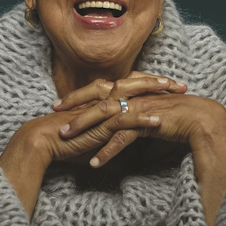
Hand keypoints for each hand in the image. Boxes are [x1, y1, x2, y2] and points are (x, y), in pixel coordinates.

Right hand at [0, 76, 179, 217]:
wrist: (44, 141)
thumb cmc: (65, 139)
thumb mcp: (92, 133)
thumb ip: (108, 132)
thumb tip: (123, 142)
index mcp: (102, 96)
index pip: (131, 84)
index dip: (151, 83)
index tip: (171, 85)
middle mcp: (103, 97)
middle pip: (136, 83)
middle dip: (160, 83)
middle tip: (182, 84)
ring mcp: (102, 108)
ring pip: (133, 96)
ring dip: (156, 94)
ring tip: (177, 94)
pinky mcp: (99, 123)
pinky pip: (124, 119)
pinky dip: (143, 119)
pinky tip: (159, 121)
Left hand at [59, 87, 225, 225]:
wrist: (206, 120)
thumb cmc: (182, 121)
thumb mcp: (154, 123)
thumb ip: (138, 128)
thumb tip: (128, 140)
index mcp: (135, 93)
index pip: (102, 90)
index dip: (81, 96)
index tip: (63, 103)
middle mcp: (135, 97)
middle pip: (97, 98)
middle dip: (74, 106)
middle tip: (53, 115)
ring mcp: (140, 108)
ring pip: (105, 116)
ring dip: (84, 128)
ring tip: (65, 140)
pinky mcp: (148, 122)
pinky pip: (123, 136)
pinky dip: (108, 150)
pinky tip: (95, 163)